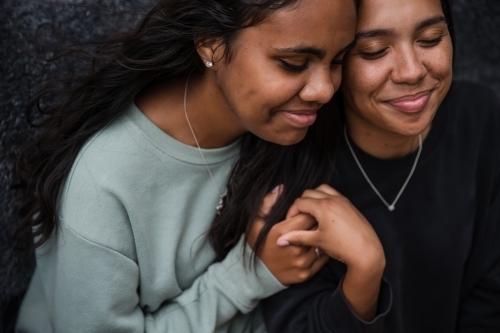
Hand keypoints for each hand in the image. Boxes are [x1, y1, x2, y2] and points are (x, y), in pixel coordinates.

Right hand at [247, 185, 328, 285]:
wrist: (257, 276)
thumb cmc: (257, 246)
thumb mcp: (256, 223)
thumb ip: (267, 204)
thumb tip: (280, 188)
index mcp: (283, 232)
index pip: (307, 214)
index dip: (307, 210)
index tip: (304, 211)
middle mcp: (295, 248)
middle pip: (316, 227)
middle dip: (316, 220)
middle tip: (312, 219)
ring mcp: (303, 263)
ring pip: (321, 242)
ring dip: (321, 235)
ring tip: (315, 232)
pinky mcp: (307, 274)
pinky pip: (322, 257)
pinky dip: (322, 249)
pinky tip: (316, 246)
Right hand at [276, 184, 384, 320]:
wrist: (367, 252)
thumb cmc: (342, 247)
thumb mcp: (317, 241)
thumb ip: (297, 237)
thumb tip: (279, 240)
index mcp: (323, 207)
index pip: (300, 202)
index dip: (291, 212)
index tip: (290, 222)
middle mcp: (333, 199)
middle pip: (309, 193)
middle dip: (301, 203)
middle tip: (299, 218)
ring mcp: (343, 200)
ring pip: (322, 189)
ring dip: (313, 198)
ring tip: (310, 213)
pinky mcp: (350, 204)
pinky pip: (333, 194)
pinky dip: (325, 198)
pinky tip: (324, 214)